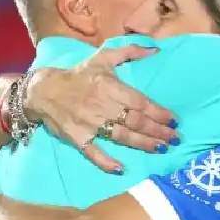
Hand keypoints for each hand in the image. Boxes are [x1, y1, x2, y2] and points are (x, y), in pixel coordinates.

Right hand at [22, 45, 178, 172]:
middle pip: (135, 121)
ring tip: (161, 148)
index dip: (159, 112)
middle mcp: (102, 106)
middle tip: (174, 139)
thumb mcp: (103, 57)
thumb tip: (155, 49)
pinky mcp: (78, 138)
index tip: (174, 120)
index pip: (140, 102)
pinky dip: (106, 162)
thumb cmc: (79, 74)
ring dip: (143, 144)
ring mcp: (90, 124)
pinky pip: (93, 152)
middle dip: (158, 131)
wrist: (44, 90)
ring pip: (121, 136)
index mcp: (109, 87)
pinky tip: (120, 169)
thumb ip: (130, 52)